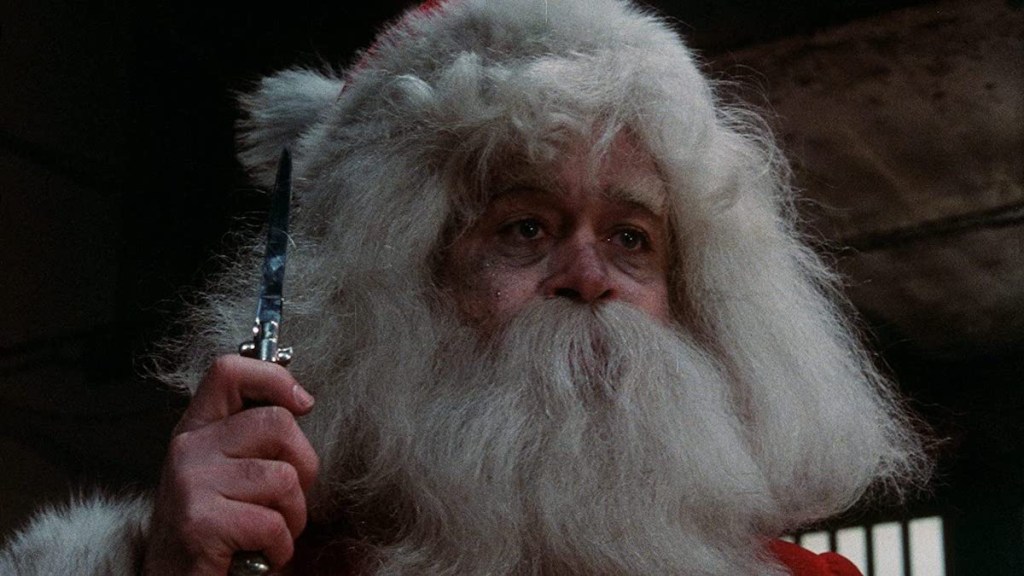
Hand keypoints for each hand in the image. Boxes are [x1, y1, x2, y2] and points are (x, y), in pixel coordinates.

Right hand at [143, 355, 318, 575]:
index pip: (229, 372)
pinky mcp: (198, 522)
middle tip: (286, 500)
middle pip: (277, 424)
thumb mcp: (230, 472)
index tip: (302, 404)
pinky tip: (257, 554)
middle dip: (303, 466)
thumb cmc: (219, 531)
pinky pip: (272, 523)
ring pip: (284, 478)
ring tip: (268, 532)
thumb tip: (299, 400)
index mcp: (197, 430)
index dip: (274, 378)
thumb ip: (253, 435)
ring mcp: (190, 483)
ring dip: (292, 516)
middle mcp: (188, 449)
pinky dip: (279, 547)